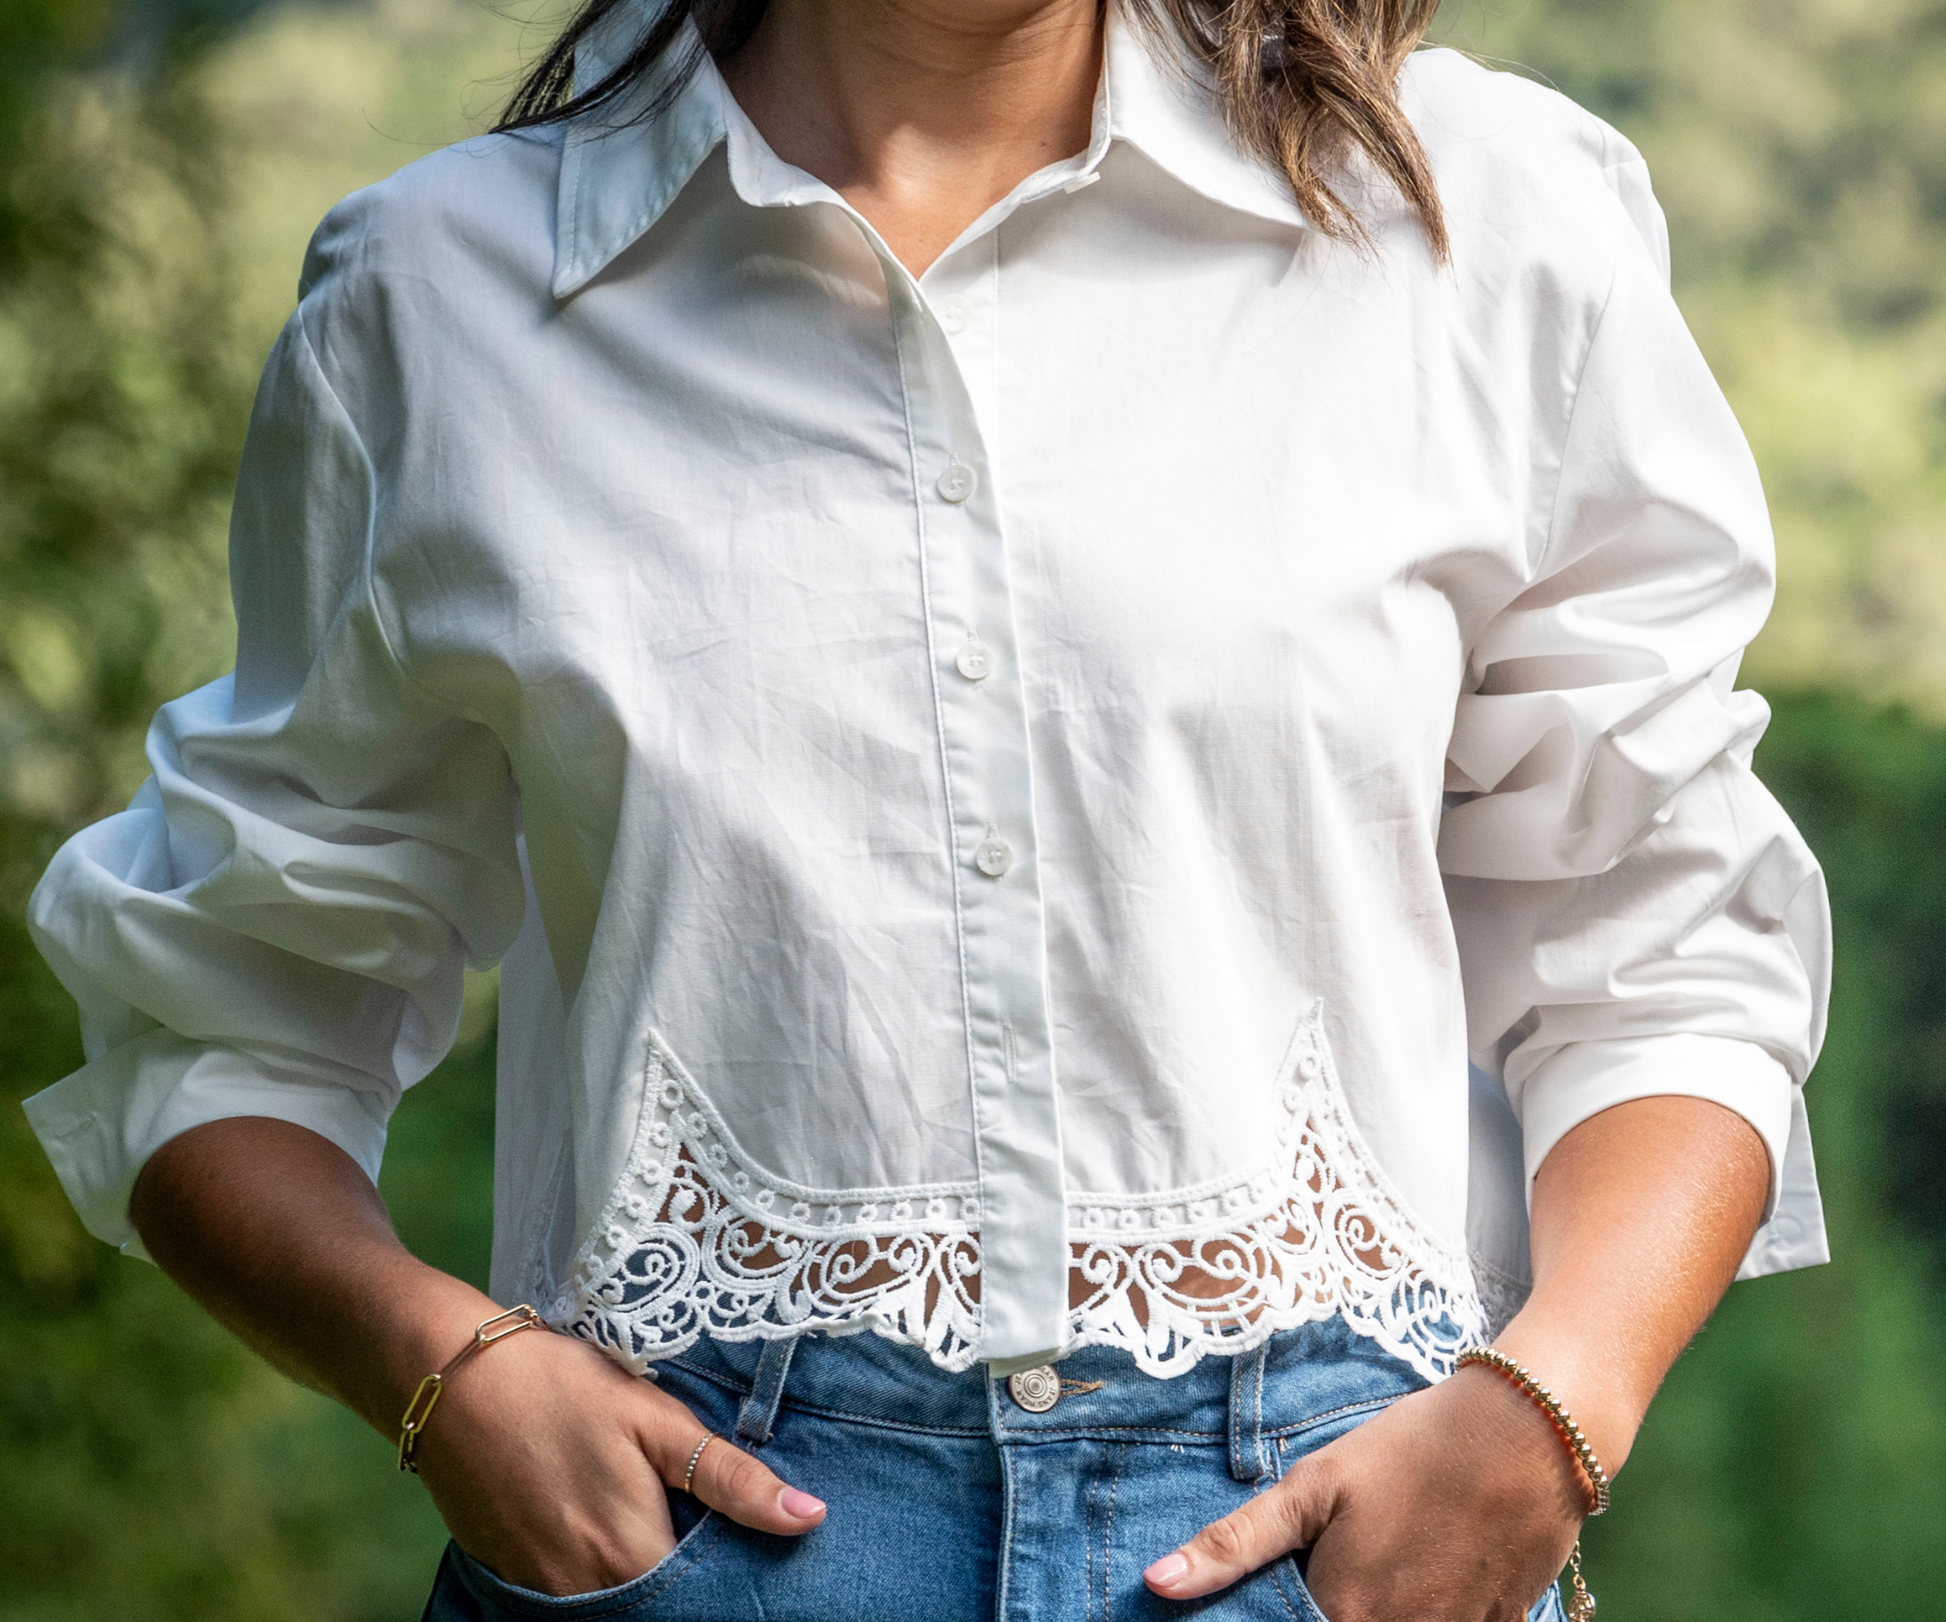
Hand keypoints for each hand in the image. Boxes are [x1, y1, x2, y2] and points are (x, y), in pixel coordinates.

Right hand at [411, 1323, 825, 1595]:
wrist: (450, 1379)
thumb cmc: (559, 1385)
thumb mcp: (655, 1418)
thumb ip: (731, 1477)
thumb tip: (810, 1517)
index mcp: (631, 1554)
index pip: (704, 1600)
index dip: (734, 1582)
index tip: (757, 1560)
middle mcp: (586, 1592)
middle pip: (660, 1609)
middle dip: (692, 1587)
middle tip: (713, 1541)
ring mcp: (541, 1592)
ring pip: (616, 1607)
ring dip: (646, 1582)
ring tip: (662, 1526)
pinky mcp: (509, 1578)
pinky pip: (571, 1600)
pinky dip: (601, 1578)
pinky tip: (611, 1533)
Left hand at [1142, 1365, 1589, 1620]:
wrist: (1529, 1431)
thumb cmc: (1412, 1449)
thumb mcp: (1315, 1485)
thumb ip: (1236, 1544)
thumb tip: (1157, 1584)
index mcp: (1345, 1612)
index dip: (1276, 1617)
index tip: (1278, 1596)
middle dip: (1330, 1609)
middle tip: (1342, 1565)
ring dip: (1382, 1608)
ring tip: (1380, 1566)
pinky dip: (1430, 1611)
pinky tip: (1426, 1575)